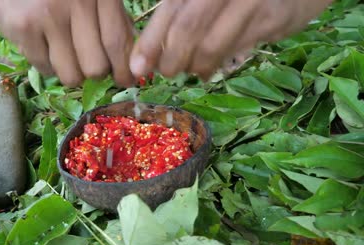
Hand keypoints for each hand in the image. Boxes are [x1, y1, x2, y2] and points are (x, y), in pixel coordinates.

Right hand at [0, 0, 134, 86]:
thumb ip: (115, 23)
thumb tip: (135, 66)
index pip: (118, 42)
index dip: (124, 69)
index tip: (125, 82)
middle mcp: (78, 0)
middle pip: (96, 66)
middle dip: (94, 73)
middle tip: (87, 62)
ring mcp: (49, 13)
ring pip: (71, 75)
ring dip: (70, 73)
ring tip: (64, 53)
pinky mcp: (23, 26)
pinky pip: (44, 69)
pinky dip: (46, 64)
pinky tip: (42, 44)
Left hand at [130, 0, 332, 79]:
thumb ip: (183, 12)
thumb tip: (150, 53)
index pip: (171, 8)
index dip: (150, 41)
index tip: (138, 67)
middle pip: (187, 28)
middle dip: (171, 58)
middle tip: (166, 72)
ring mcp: (249, 0)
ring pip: (210, 45)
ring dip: (194, 66)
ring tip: (190, 71)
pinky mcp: (271, 19)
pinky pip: (234, 51)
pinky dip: (215, 66)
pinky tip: (207, 70)